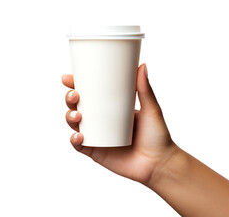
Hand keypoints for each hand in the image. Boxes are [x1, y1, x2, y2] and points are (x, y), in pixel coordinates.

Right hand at [62, 63, 177, 183]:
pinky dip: (75, 140)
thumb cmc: (157, 136)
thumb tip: (142, 65)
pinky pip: (79, 146)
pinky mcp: (96, 152)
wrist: (160, 164)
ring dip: (69, 117)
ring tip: (77, 115)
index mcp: (111, 108)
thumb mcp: (151, 109)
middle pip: (78, 107)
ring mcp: (98, 137)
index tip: (68, 78)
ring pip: (75, 125)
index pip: (90, 94)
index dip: (76, 86)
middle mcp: (101, 121)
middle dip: (70, 99)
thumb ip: (145, 89)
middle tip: (74, 95)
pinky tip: (79, 136)